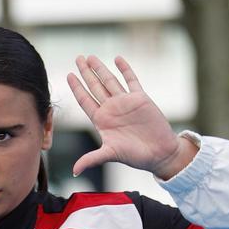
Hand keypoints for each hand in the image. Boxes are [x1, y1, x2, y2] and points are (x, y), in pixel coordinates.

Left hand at [66, 55, 196, 179]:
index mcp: (102, 120)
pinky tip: (117, 59)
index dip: (76, 88)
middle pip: (95, 86)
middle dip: (86, 73)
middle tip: (77, 58)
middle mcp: (112, 109)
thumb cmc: (135, 156)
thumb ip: (92, 159)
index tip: (68, 75)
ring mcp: (125, 102)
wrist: (160, 153)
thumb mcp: (111, 155)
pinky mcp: (140, 98)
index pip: (85, 100)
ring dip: (101, 69)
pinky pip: (131, 80)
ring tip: (91, 57)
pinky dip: (125, 69)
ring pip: (110, 81)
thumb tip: (74, 171)